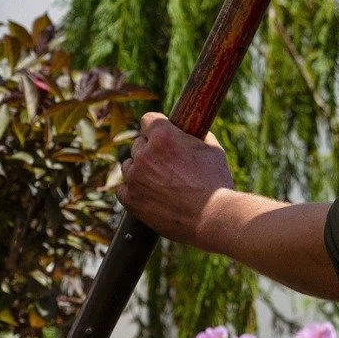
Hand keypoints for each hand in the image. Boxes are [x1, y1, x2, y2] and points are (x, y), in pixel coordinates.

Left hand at [116, 112, 233, 248]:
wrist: (211, 217)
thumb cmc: (215, 183)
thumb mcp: (213, 150)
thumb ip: (197, 136)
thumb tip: (194, 131)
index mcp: (163, 136)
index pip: (148, 120)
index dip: (157, 126)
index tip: (161, 133)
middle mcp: (144, 154)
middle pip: (138, 144)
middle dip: (150, 150)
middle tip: (166, 163)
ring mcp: (135, 178)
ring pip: (129, 166)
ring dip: (140, 170)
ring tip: (158, 181)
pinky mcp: (131, 200)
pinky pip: (123, 189)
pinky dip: (133, 190)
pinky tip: (147, 193)